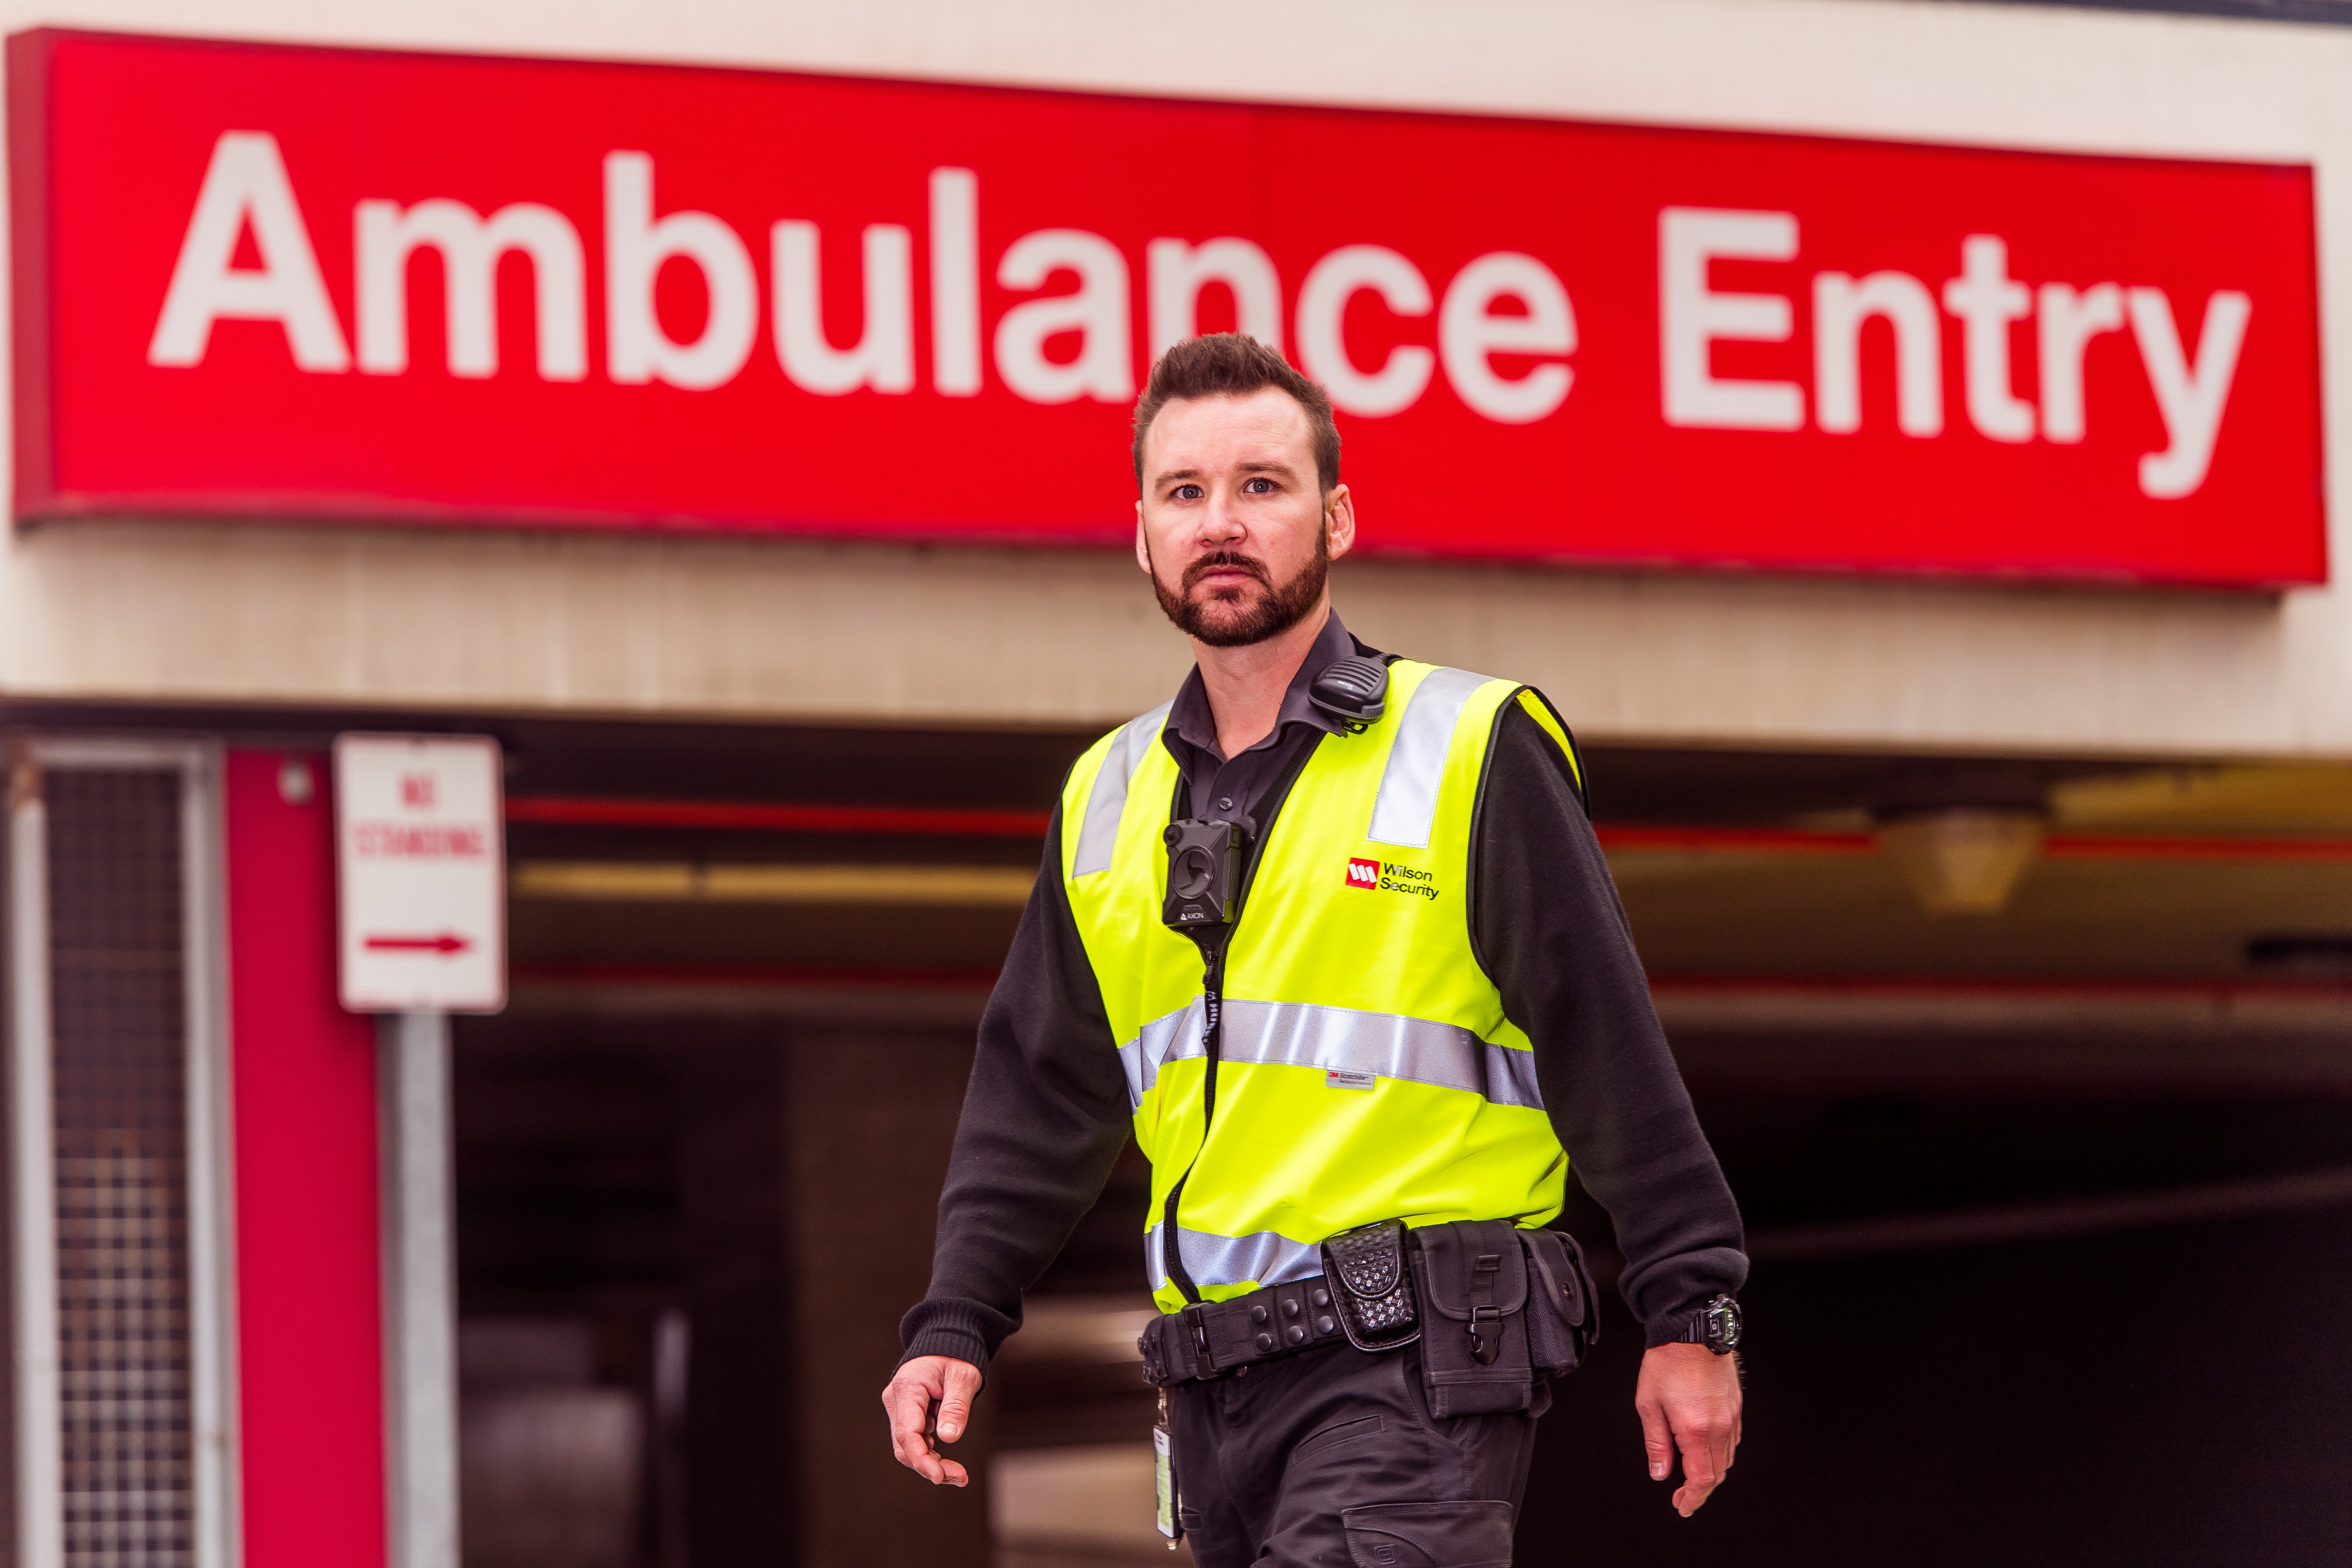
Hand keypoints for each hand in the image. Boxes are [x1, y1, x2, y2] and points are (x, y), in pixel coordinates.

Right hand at [883, 1354, 983, 1486]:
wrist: (948, 1340)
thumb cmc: (957, 1354)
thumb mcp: (963, 1376)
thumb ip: (955, 1406)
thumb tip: (949, 1439)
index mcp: (908, 1388)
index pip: (907, 1432)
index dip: (921, 1458)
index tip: (939, 1476)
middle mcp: (897, 1400)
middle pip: (905, 1445)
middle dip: (930, 1466)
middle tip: (961, 1478)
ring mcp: (900, 1408)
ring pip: (909, 1446)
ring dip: (932, 1464)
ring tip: (960, 1476)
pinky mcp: (908, 1414)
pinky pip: (916, 1440)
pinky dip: (931, 1455)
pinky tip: (950, 1466)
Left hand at [1635, 1342, 1741, 1515]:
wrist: (1692, 1329)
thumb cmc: (1666, 1362)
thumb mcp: (1649, 1403)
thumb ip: (1656, 1443)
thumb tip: (1660, 1473)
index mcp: (1695, 1429)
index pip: (1701, 1479)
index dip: (1692, 1498)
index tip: (1682, 1506)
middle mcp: (1719, 1426)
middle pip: (1717, 1473)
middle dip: (1700, 1490)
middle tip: (1684, 1497)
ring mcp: (1731, 1416)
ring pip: (1727, 1459)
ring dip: (1711, 1473)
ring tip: (1692, 1477)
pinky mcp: (1736, 1406)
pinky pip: (1732, 1440)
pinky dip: (1721, 1454)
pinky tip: (1707, 1452)